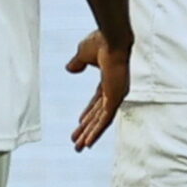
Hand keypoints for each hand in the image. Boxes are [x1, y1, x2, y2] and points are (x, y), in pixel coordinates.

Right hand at [64, 29, 129, 149]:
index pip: (97, 102)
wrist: (111, 39)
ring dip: (90, 135)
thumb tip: (70, 68)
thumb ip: (77, 62)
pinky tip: (89, 142)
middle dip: (86, 129)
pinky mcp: (116, 98)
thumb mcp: (83, 53)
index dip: (88, 113)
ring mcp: (116, 95)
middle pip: (98, 115)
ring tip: (80, 148)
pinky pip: (106, 120)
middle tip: (77, 142)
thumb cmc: (101, 41)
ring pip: (102, 121)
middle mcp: (114, 90)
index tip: (79, 122)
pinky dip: (97, 132)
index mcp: (108, 80)